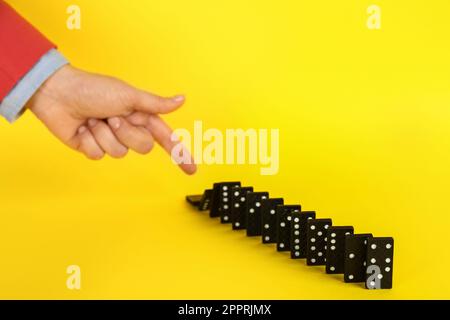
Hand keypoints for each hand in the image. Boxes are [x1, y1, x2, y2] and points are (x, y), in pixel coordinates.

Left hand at [27, 65, 195, 174]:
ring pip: (119, 153)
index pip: (166, 138)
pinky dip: (90, 141)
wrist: (59, 94)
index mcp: (140, 116)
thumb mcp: (129, 95)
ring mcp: (111, 139)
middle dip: (126, 132)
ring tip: (94, 120)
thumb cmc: (94, 89)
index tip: (191, 169)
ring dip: (105, 134)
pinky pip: (99, 155)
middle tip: (112, 117)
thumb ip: (156, 104)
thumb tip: (181, 100)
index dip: (180, 154)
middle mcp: (128, 129)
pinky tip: (82, 129)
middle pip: (142, 147)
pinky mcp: (93, 147)